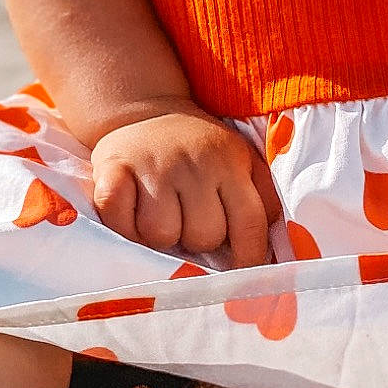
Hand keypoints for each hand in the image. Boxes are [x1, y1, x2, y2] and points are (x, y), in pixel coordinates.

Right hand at [91, 108, 281, 267]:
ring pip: (160, 235)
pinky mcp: (113, 167)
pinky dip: (123, 226)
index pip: (249, 224)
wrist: (146, 111)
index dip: (248, 259)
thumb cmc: (201, 150)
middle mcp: (194, 163)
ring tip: (158, 215)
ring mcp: (152, 164)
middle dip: (196, 241)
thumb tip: (274, 257)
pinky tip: (131, 211)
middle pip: (203, 236)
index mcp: (231, 162)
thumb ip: (262, 202)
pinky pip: (120, 221)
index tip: (241, 277)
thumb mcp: (242, 163)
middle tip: (186, 222)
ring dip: (158, 237)